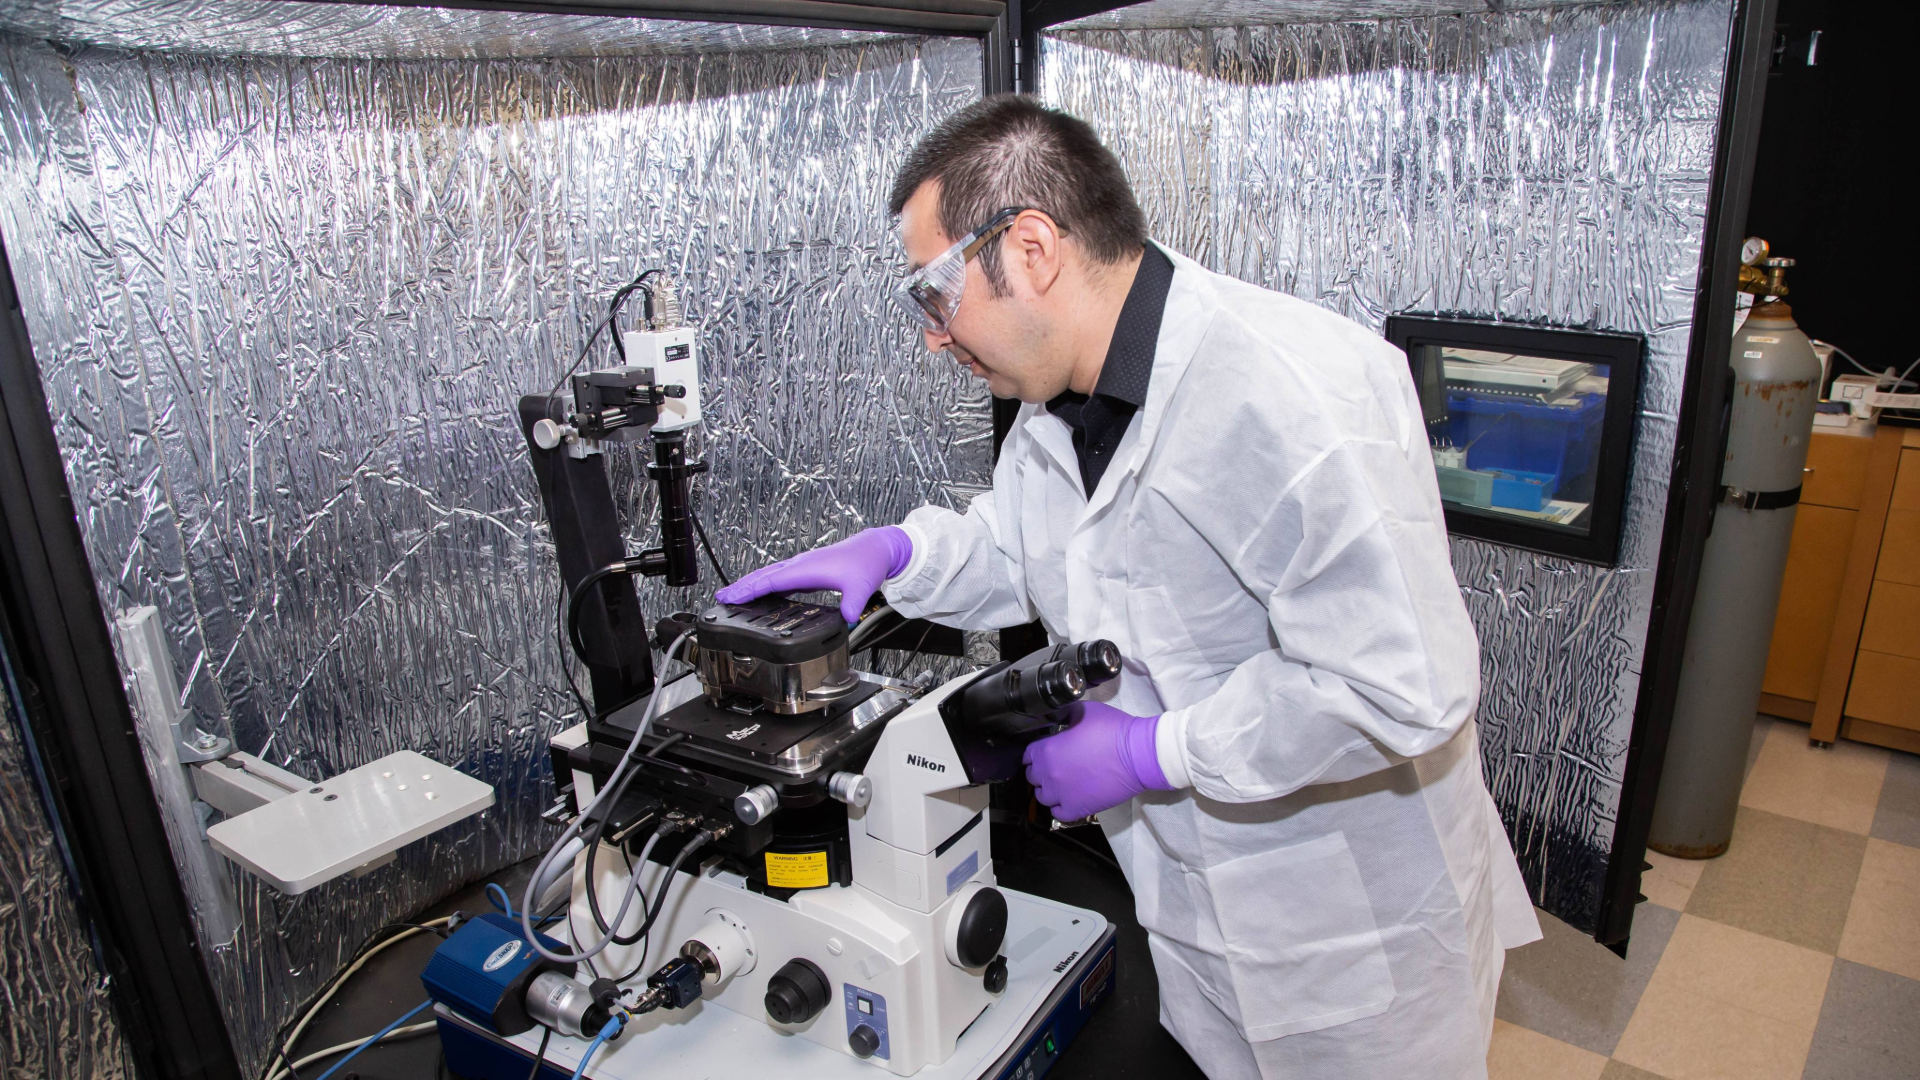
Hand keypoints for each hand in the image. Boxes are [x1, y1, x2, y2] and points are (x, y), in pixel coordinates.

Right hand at [714, 526, 912, 624]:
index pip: (771, 580)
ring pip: (770, 575)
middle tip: (721, 597)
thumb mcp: (861, 587)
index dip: (750, 590)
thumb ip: (851, 605)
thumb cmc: (866, 562)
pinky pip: (780, 577)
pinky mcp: (807, 570)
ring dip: (751, 584)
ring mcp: (802, 567)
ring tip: (733, 595)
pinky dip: (766, 584)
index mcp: (806, 568)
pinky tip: (762, 593)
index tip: (731, 597)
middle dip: (741, 586)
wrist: (875, 547)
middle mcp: (800, 565)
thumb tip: (845, 620)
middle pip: (764, 576)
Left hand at [1023, 701, 1168, 820]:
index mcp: (1046, 750)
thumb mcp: (1082, 710)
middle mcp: (1048, 774)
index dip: (1035, 753)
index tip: (1043, 752)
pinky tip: (1068, 798)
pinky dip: (1060, 806)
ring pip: (1042, 796)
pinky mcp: (1077, 808)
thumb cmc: (1112, 730)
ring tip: (1061, 783)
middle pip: (1032, 776)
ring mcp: (1061, 794)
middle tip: (1055, 765)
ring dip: (1048, 789)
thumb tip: (1054, 716)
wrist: (1137, 754)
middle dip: (1040, 770)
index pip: (1027, 755)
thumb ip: (1062, 715)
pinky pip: (1057, 813)